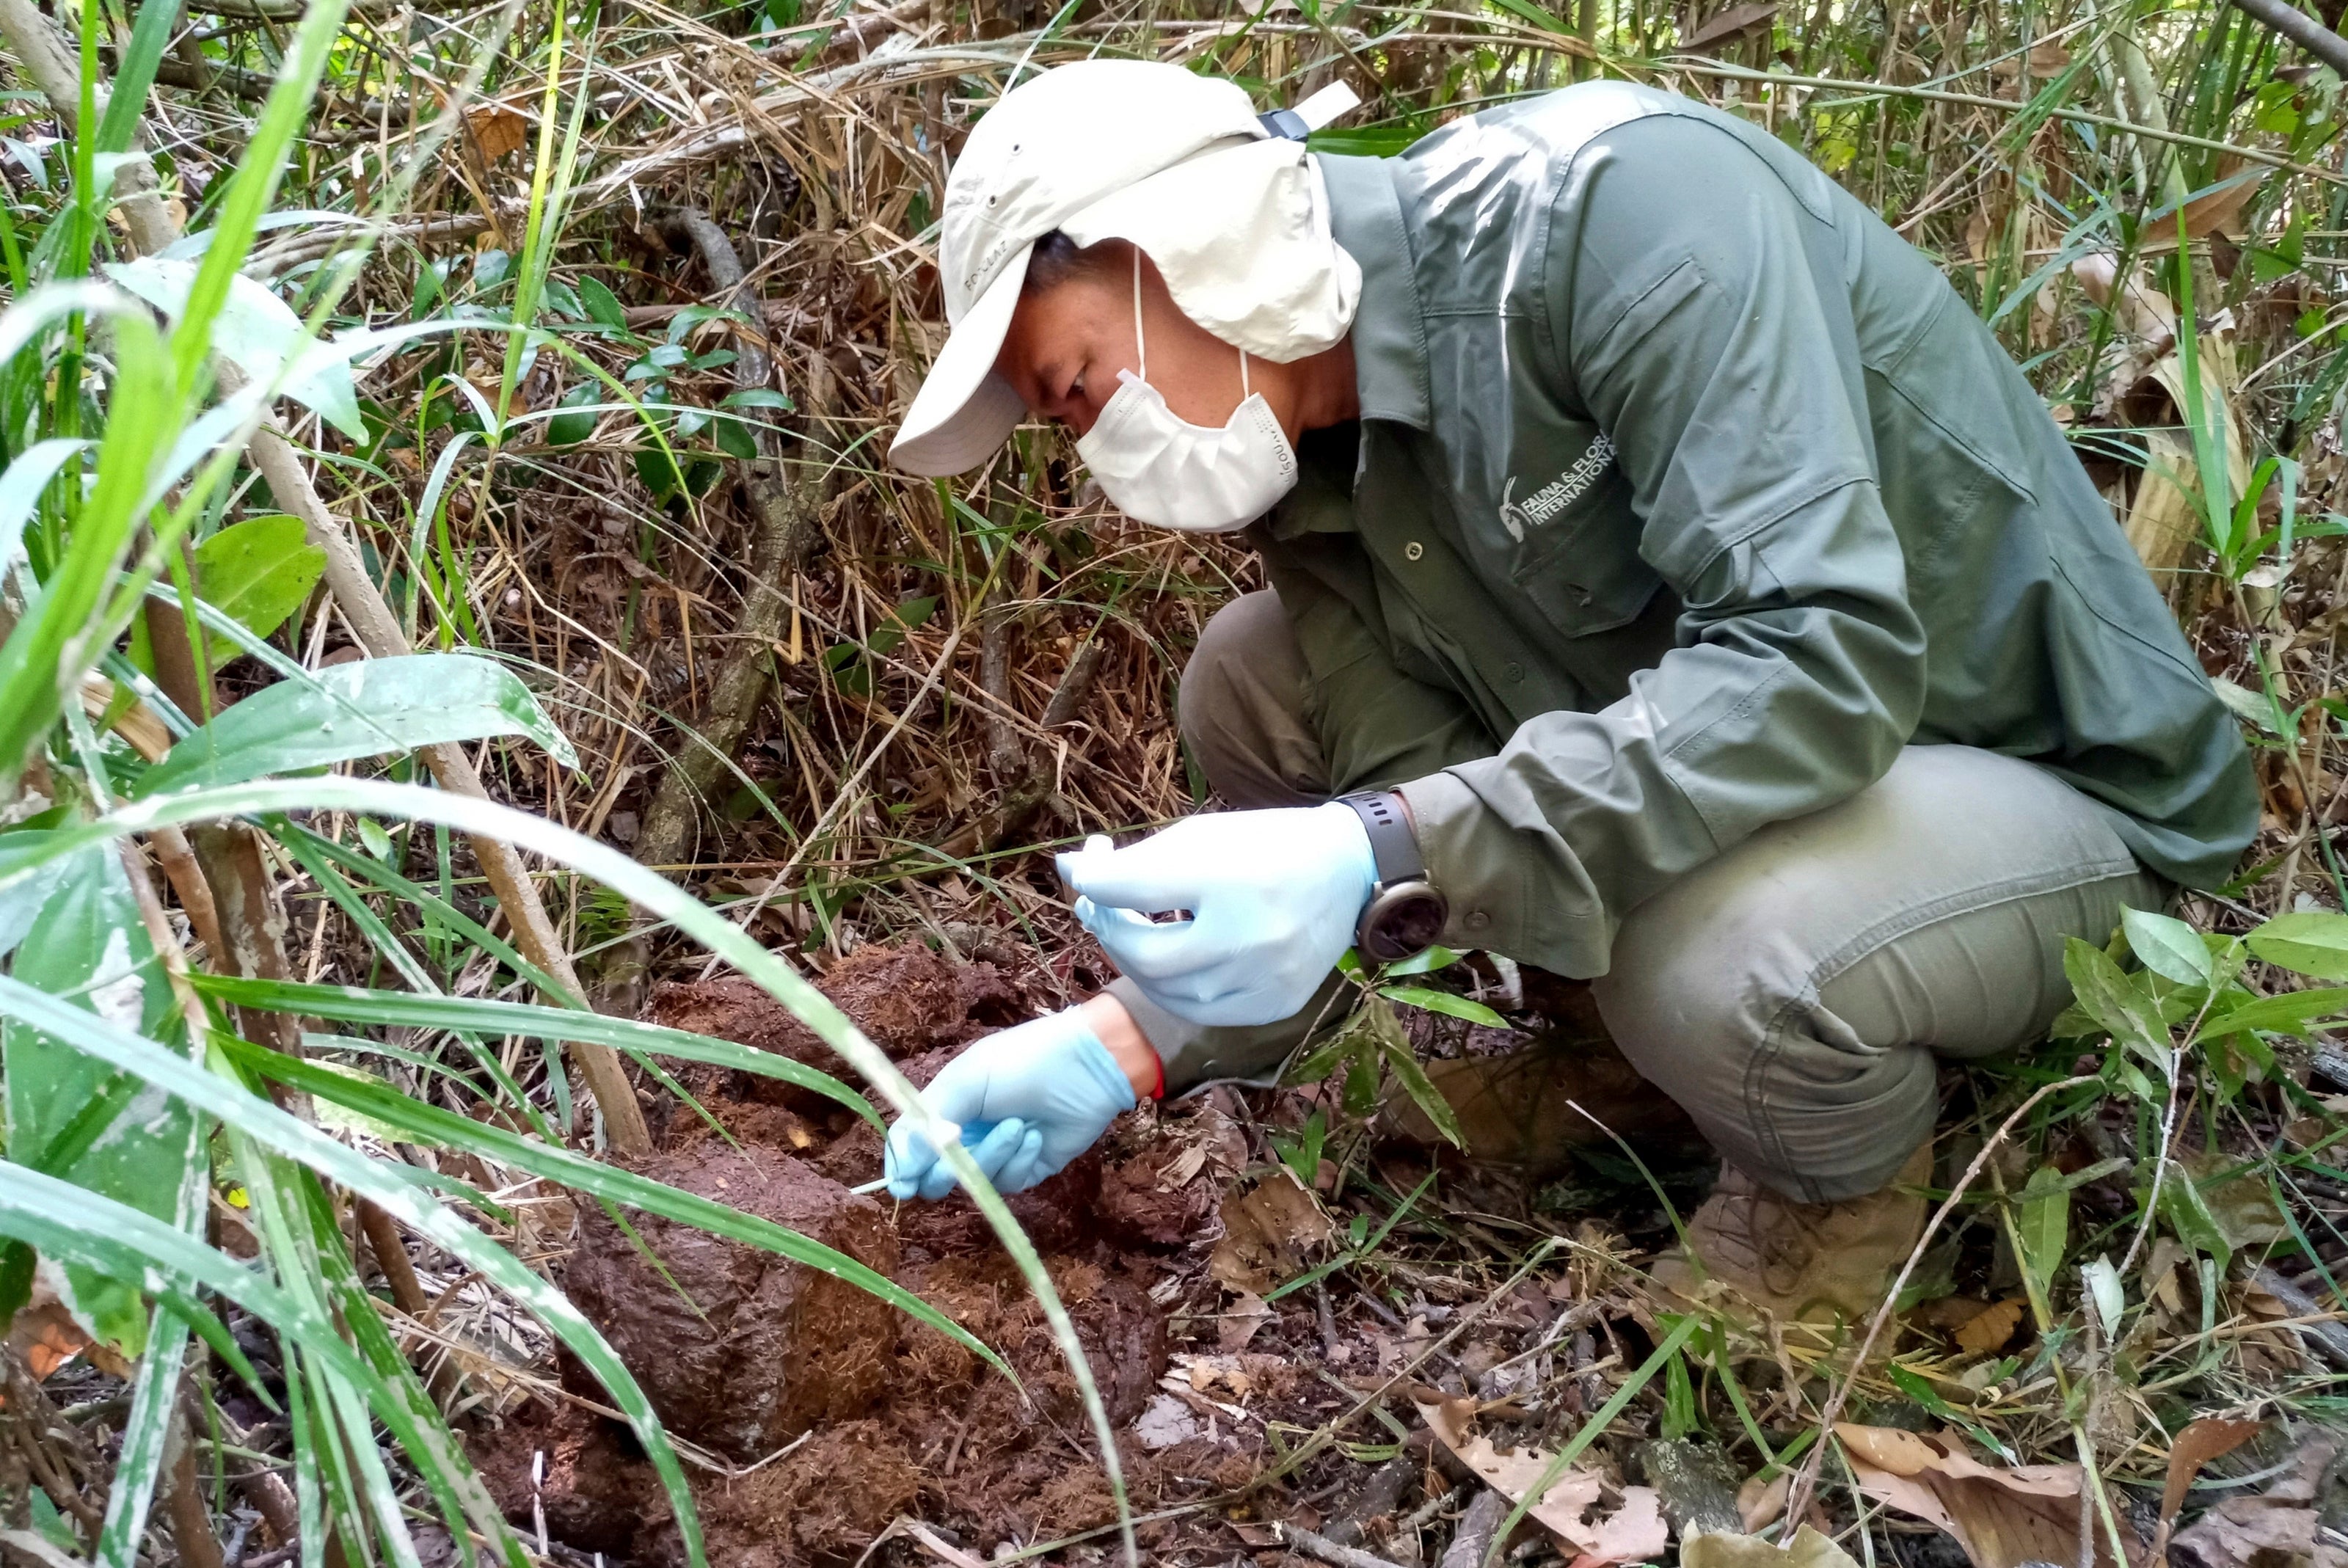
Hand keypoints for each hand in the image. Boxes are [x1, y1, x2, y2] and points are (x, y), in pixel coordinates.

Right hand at [882, 1005, 1138, 1200]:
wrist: (1087, 1066)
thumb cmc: (1022, 1061)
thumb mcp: (967, 1080)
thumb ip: (929, 1124)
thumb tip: (901, 1171)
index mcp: (945, 1106)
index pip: (909, 1144)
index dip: (902, 1166)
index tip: (903, 1184)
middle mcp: (966, 1133)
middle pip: (936, 1176)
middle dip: (949, 1166)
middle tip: (962, 1145)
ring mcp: (997, 1154)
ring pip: (975, 1182)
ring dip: (994, 1155)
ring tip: (1019, 1125)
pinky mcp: (1027, 1169)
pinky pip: (1009, 1183)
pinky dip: (1020, 1161)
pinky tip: (1037, 1137)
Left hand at [1059, 802, 1375, 1025]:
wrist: (1346, 871)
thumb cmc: (1261, 847)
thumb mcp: (1199, 836)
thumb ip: (1134, 861)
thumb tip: (1070, 873)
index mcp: (1226, 875)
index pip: (1131, 887)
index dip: (1094, 881)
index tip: (1084, 872)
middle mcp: (1247, 934)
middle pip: (1142, 953)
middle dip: (1110, 931)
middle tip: (1102, 910)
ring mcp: (1264, 978)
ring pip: (1167, 992)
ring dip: (1138, 963)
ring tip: (1136, 933)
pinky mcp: (1275, 1005)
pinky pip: (1203, 1011)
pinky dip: (1177, 989)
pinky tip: (1175, 963)